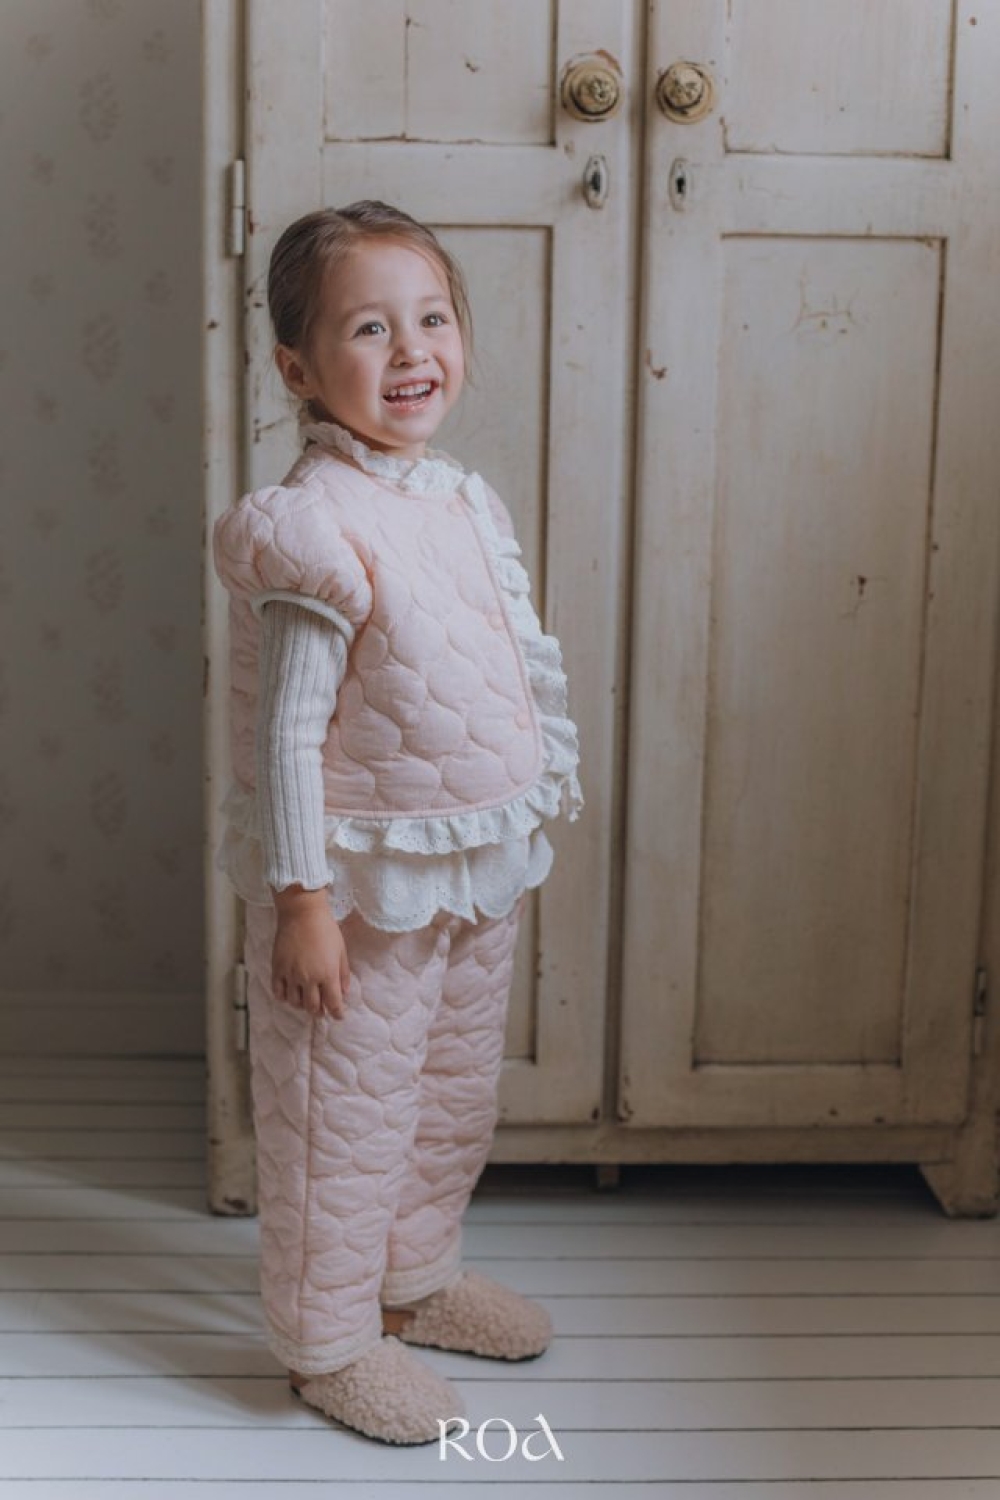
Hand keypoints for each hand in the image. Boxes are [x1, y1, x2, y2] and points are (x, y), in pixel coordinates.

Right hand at [270, 885, 351, 1017]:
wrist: (302, 913)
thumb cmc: (326, 929)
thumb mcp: (341, 951)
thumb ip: (343, 974)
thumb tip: (344, 992)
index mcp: (328, 974)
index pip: (333, 1003)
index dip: (337, 1013)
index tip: (338, 1016)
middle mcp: (309, 978)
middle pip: (313, 1007)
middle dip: (319, 1012)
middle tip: (321, 1011)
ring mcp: (291, 974)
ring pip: (295, 1002)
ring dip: (301, 1005)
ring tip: (305, 1001)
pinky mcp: (278, 968)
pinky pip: (278, 992)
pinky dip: (284, 997)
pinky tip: (289, 994)